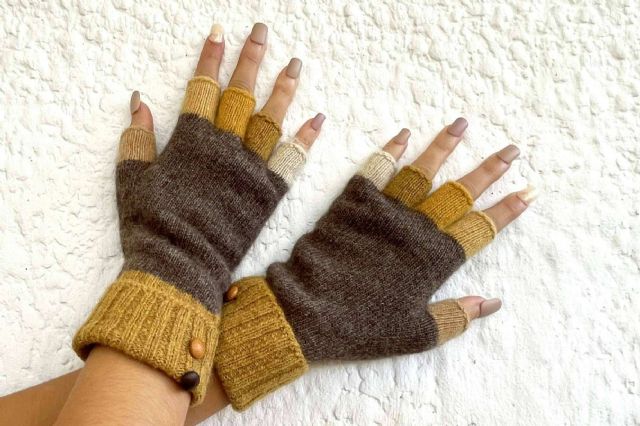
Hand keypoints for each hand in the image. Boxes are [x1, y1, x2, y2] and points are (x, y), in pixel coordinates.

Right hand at [72, 22, 323, 405]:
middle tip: (262, 32)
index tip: (220, 33)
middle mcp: (223, 146)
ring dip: (283, 89)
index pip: (202, 87)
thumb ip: (136, 137)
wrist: (180, 264)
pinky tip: (318, 119)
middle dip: (250, 60)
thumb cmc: (151, 224)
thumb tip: (139, 100)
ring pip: (269, 118)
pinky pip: (291, 159)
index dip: (210, 58)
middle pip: (240, 93)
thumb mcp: (132, 177)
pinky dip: (304, 138)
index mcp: (190, 139)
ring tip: (294, 64)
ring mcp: (249, 167)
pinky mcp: (268, 192)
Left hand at [214, 118, 534, 408]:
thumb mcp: (416, 332)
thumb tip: (493, 303)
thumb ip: (457, 316)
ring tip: (461, 124)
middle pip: (461, 193)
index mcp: (436, 260)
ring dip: (445, 146)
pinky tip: (405, 133)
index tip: (528, 190)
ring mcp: (387, 211)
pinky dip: (392, 149)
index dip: (506, 210)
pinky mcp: (355, 201)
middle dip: (490, 170)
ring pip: (424, 171)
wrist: (310, 308)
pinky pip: (378, 168)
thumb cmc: (363, 327)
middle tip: (511, 149)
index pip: (481, 228)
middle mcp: (418, 229)